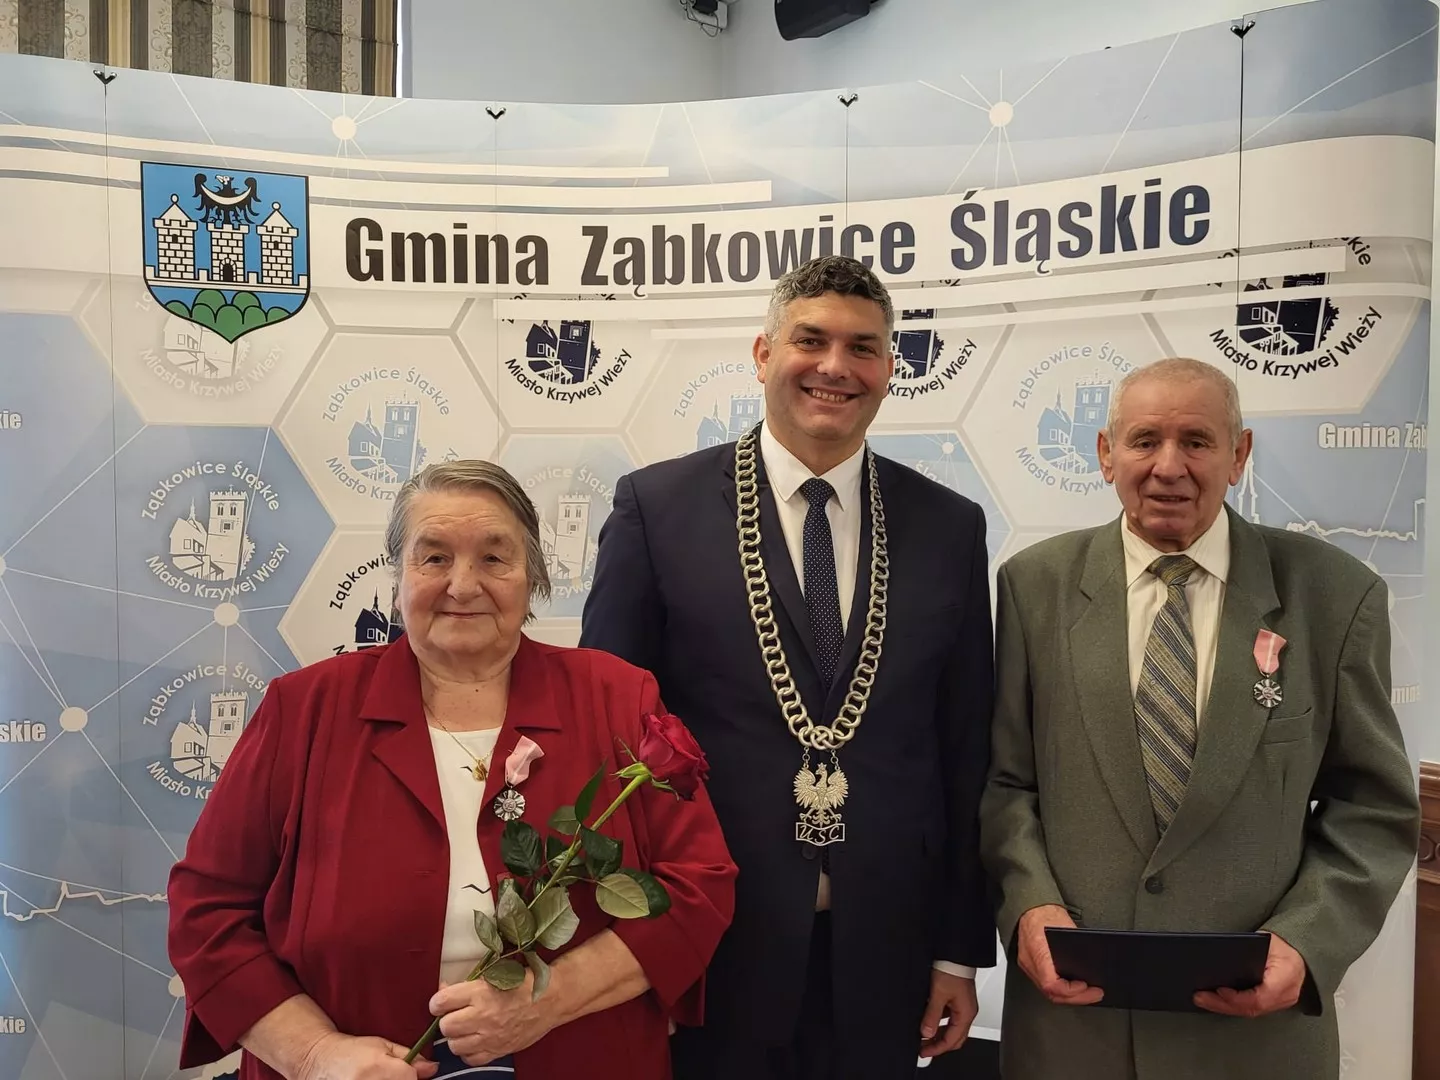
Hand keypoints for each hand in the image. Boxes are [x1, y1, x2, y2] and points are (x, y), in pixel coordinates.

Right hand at [296, 1032, 437, 1079]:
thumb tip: (433, 1069)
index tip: (404, 1074)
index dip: (411, 1077)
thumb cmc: (352, 1051)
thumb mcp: (382, 1046)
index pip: (411, 1079)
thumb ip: (409, 1058)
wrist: (318, 1060)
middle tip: (388, 1076)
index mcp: (378, 1068)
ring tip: (377, 1078)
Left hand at [430, 975, 552, 1065]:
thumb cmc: (523, 982)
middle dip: (447, 1020)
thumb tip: (444, 989)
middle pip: (446, 1026)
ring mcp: (490, 1036)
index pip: (442, 1001)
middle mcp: (483, 1016)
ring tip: (465, 1029)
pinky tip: (475, 1041)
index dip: (437, 1002)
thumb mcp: (495, 974)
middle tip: (454, 1015)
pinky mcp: (498, 1050)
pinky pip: (471, 1059)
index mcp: (480, 992)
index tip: (440, 1003)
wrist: (550, 999)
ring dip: (457, 1037)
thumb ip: (468, 984)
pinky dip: (469, 1052)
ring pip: (455, 1045)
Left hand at [918, 970, 976, 1058]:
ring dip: (937, 1033)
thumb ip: (932, 1015)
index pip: (952, 1040)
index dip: (937, 1049)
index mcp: (965, 1014)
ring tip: (923, 1036)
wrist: (955, 953)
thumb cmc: (951, 970)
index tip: (924, 1052)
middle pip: (954, 1037)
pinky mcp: (957, 999)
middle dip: (938, 1045)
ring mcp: (962, 1006)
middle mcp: (966, 1012)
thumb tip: (926, 1032)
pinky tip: (928, 1020)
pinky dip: (938, 1022)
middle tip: (923, 1048)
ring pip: (950, 1028)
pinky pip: (948, 1017)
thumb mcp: (938, 994)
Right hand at [1016, 904, 1103, 1005]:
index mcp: (1038, 951)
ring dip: (1069, 995)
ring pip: (1047, 992)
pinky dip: (1061, 988)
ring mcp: (1028, 964)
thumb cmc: (1046, 912)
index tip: (1086, 987)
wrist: (1030, 905)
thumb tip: (1095, 964)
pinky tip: (1073, 986)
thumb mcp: (1067, 927)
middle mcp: (1030, 961)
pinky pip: (1045, 983)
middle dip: (1076, 998)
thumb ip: (1078, 947)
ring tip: (1087, 993)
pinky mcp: (1029, 964)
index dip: (1071, 991)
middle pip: (1051, 993)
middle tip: (1095, 994)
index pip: (1051, 984)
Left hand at [1194, 932, 1305, 1016]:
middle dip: (1222, 1004)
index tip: (1218, 990)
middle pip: (1252, 1007)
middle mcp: (1286, 994)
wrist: (1300, 951)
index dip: (1237, 998)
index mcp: (1286, 977)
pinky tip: (1215, 1001)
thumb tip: (1218, 957)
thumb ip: (1246, 951)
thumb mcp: (1266, 940)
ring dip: (1224, 1007)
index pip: (1260, 997)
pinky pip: (1253, 1008)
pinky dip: (1233, 1006)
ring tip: (1202, 1000)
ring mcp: (1282, 1002)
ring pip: (1251, 1011)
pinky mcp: (1275, 1003)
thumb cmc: (1281, 943)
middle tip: (1199, 998)